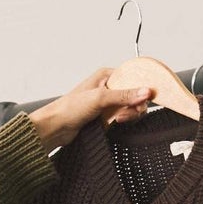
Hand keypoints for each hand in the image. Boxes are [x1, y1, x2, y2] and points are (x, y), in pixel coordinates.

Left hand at [28, 69, 154, 151]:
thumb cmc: (69, 108)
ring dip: (128, 115)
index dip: (142, 87)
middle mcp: (109, 87)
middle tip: (125, 113)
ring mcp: (108, 102)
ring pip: (130, 107)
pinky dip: (123, 121)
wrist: (56, 128)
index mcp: (106, 75)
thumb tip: (145, 92)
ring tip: (117, 119)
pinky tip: (114, 124)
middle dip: (134, 105)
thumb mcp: (100, 98)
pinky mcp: (106, 116)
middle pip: (135, 94)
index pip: (133, 77)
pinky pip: (123, 117)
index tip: (145, 98)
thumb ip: (124, 95)